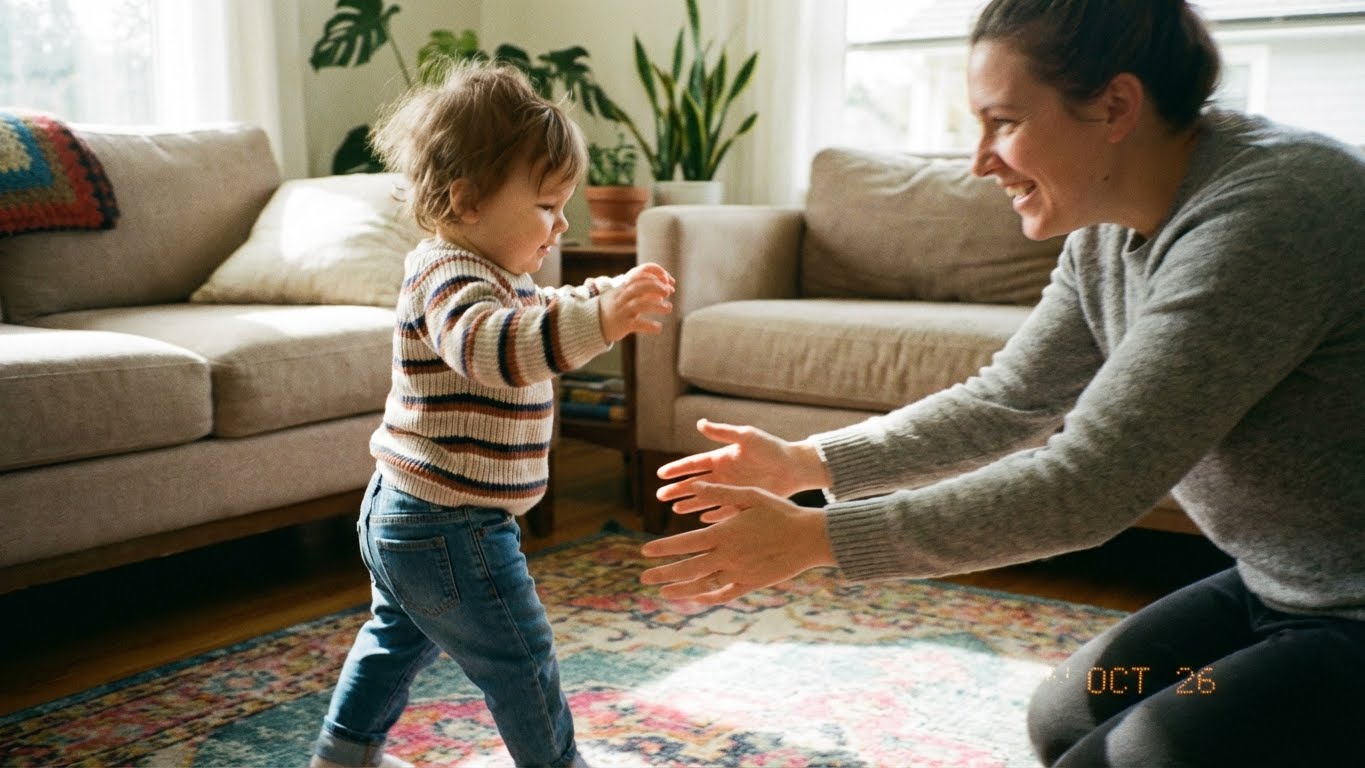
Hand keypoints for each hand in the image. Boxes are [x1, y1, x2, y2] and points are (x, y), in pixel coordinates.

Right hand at [599, 262, 674, 342]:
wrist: (594, 324)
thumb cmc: (616, 307)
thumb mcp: (627, 294)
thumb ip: (646, 290)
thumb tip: (668, 289)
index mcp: (624, 286)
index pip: (640, 272)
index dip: (656, 273)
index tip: (669, 280)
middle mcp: (622, 296)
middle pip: (639, 286)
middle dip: (656, 286)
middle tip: (669, 291)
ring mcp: (622, 310)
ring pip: (639, 304)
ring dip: (656, 305)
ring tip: (669, 308)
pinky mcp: (623, 325)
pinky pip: (637, 324)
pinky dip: (649, 326)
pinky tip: (658, 327)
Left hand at [639, 484, 835, 603]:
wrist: (809, 538)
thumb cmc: (781, 512)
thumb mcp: (751, 495)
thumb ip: (721, 492)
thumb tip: (696, 486)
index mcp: (724, 533)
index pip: (685, 543)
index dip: (663, 548)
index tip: (646, 551)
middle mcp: (728, 555)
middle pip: (688, 567)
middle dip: (663, 573)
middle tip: (644, 579)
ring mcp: (739, 572)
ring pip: (703, 584)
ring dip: (681, 589)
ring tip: (663, 592)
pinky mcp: (751, 584)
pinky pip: (724, 594)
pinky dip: (707, 598)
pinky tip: (695, 598)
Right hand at [657, 419, 830, 502]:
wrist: (794, 466)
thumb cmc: (771, 448)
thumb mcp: (747, 437)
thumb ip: (723, 433)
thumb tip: (700, 423)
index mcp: (721, 458)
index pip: (693, 464)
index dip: (677, 469)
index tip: (660, 474)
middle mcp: (723, 475)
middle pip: (695, 483)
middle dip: (677, 489)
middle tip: (660, 496)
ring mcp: (732, 489)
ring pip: (705, 498)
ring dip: (690, 503)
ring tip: (674, 509)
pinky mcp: (743, 501)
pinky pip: (723, 510)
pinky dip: (712, 515)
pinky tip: (701, 520)